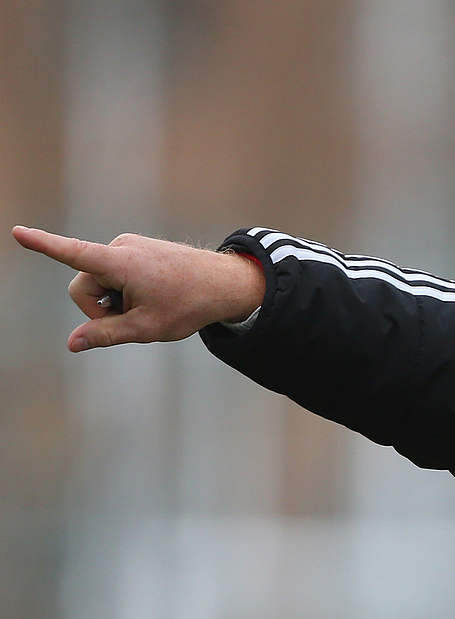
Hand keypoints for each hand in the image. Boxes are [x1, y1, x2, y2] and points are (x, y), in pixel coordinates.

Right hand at [13, 226, 264, 352]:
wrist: (225, 284)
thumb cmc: (189, 305)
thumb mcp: (146, 327)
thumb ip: (105, 334)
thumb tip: (72, 343)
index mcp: (120, 262)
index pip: (73, 254)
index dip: (43, 245)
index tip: (17, 231)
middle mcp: (120, 247)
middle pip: (84, 286)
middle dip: (99, 308)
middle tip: (135, 318)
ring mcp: (128, 246)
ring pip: (99, 283)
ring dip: (115, 301)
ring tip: (150, 304)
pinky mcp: (135, 249)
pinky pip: (115, 276)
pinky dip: (125, 291)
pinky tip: (153, 296)